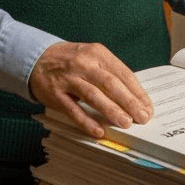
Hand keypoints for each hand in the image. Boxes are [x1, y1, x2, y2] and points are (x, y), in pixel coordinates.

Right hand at [29, 41, 153, 138]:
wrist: (37, 58)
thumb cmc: (70, 61)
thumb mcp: (92, 58)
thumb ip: (110, 74)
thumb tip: (133, 98)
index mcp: (98, 53)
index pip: (123, 73)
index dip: (137, 92)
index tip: (147, 107)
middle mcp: (84, 63)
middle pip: (111, 84)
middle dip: (129, 102)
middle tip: (142, 117)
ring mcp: (69, 78)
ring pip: (94, 95)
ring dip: (111, 111)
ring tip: (125, 123)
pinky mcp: (56, 93)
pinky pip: (73, 109)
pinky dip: (87, 121)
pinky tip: (98, 131)